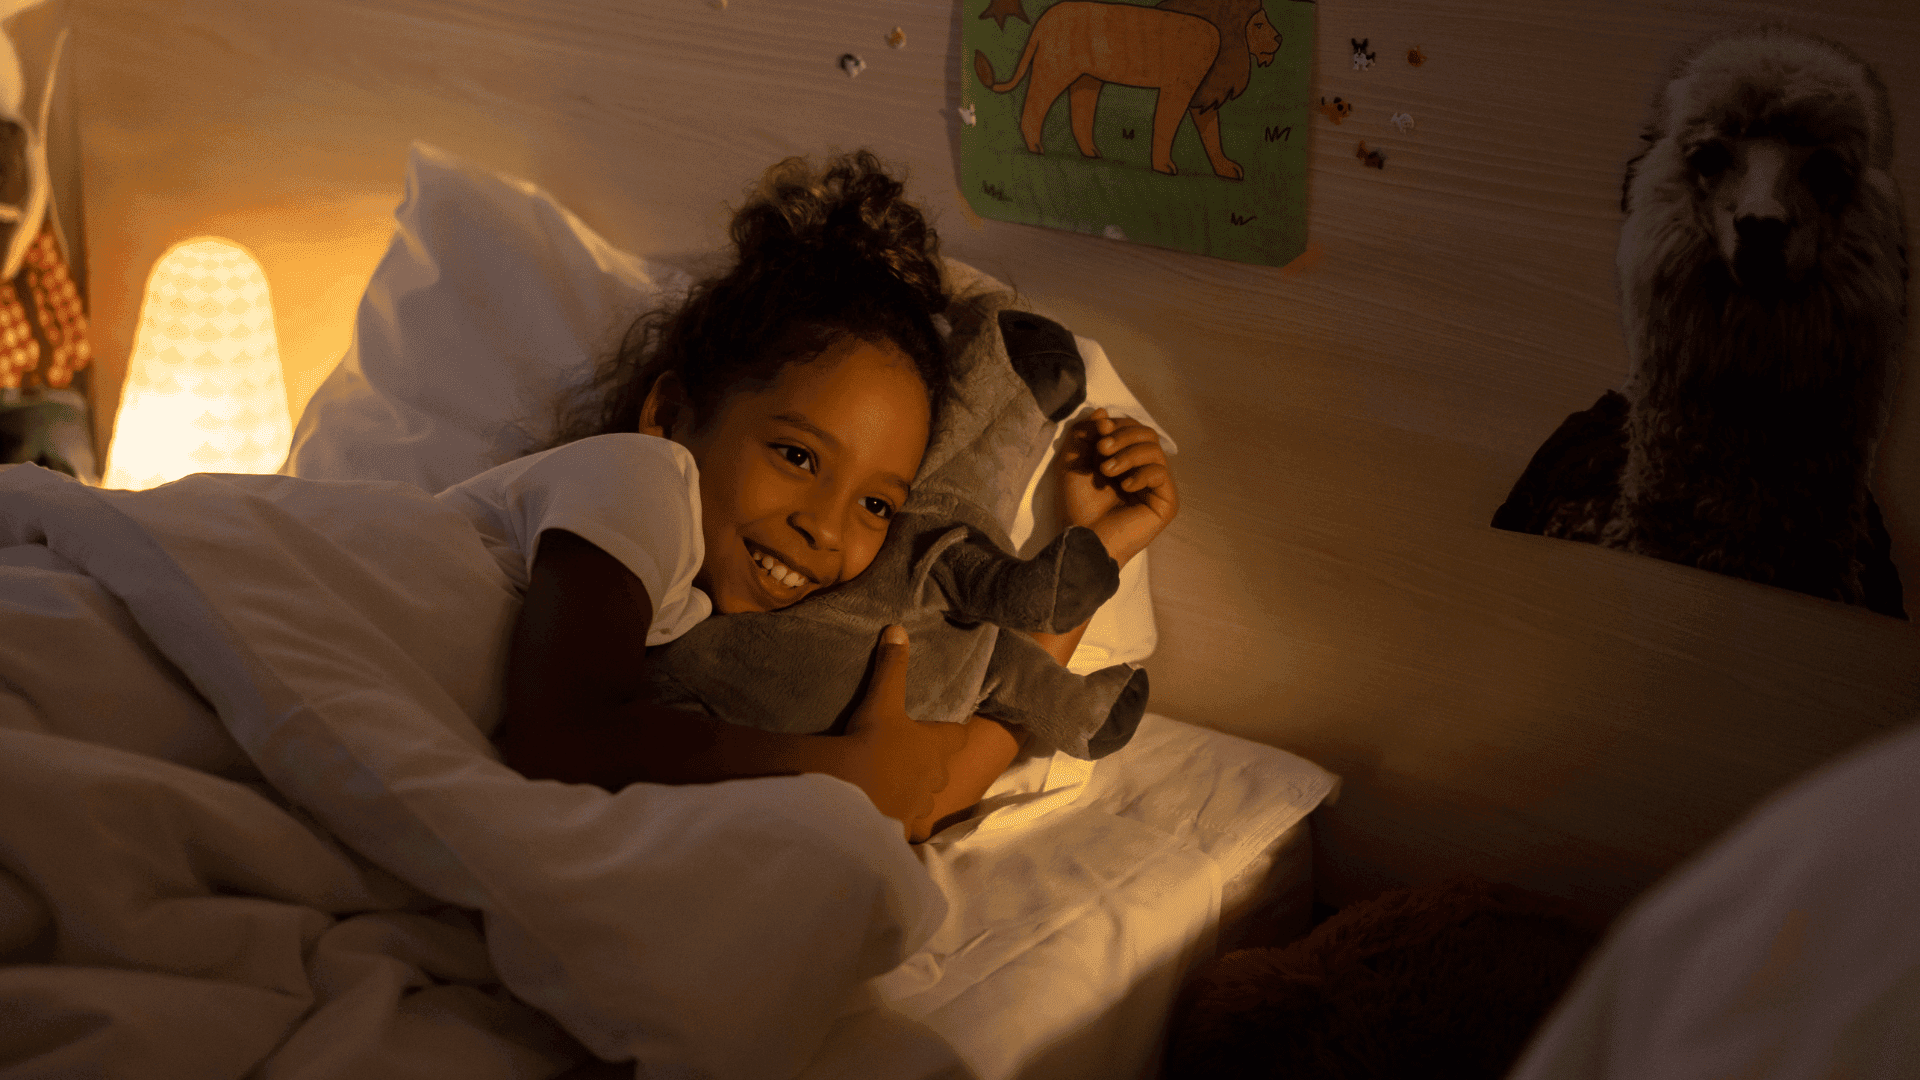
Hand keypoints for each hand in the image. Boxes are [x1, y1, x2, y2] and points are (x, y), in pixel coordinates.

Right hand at [833, 626, 969, 840]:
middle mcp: (935, 779)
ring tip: (894, 788)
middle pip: (941, 770)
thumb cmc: (871, 744)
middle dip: (931, 765)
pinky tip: (881, 817)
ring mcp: (920, 806)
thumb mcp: (881, 701)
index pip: (956, 735)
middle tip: (911, 757)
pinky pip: (905, 826)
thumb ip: (891, 667)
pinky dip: (896, 821)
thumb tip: (898, 628)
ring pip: (925, 799)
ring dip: (914, 793)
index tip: (944, 729)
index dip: (951, 731)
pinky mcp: (901, 829)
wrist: (850, 795)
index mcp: (935, 747)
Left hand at [1058, 408, 1179, 566]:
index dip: (1118, 425)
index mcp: (1125, 460)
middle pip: (1147, 434)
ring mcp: (1157, 487)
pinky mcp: (1167, 502)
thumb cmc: (1078, 506)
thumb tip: (1103, 412)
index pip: (1133, 429)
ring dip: (1128, 455)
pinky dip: (1141, 474)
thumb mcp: (1073, 462)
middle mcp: (1144, 471)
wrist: (1083, 539)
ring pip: (1155, 450)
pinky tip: (1125, 486)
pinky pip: (1161, 473)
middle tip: (1102, 449)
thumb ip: (1085, 435)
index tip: (1099, 430)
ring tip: (1106, 470)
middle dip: (1123, 436)